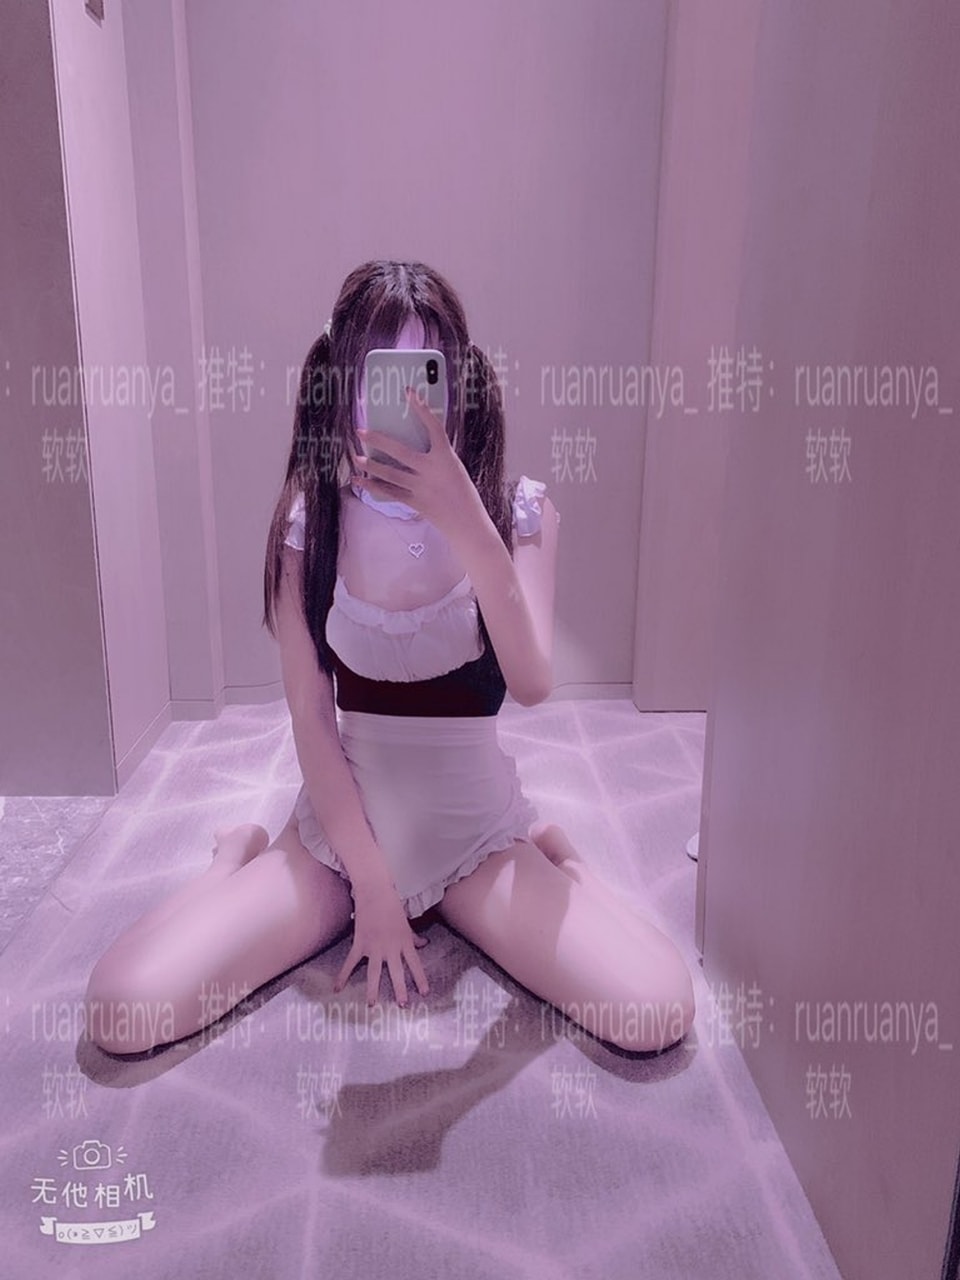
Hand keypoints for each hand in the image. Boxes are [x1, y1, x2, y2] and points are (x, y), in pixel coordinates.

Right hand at [333, 881, 430, 1006]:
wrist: (375, 892)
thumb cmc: (393, 905)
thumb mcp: (406, 923)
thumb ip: (413, 937)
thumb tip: (424, 944)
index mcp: (404, 942)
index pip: (415, 964)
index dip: (420, 979)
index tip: (424, 993)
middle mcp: (391, 947)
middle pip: (397, 972)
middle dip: (400, 990)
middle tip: (402, 1005)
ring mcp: (374, 947)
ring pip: (375, 972)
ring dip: (374, 989)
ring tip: (372, 1005)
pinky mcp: (359, 943)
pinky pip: (351, 962)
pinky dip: (343, 975)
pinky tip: (337, 989)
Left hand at [354, 387, 481, 536]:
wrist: (467, 522)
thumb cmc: (463, 493)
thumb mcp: (454, 468)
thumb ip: (436, 456)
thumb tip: (412, 445)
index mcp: (446, 457)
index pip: (433, 427)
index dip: (421, 408)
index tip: (409, 392)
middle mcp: (431, 470)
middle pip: (400, 452)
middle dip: (378, 440)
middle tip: (361, 432)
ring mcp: (421, 487)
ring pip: (390, 474)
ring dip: (371, 465)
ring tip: (356, 457)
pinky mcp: (414, 502)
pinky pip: (390, 492)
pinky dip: (373, 486)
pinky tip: (359, 481)